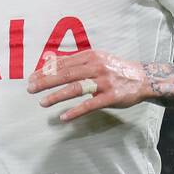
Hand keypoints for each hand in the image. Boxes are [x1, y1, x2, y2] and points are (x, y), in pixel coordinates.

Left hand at [26, 49, 147, 121]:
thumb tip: (52, 62)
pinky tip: (63, 117)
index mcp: (90, 56)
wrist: (143, 78)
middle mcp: (96, 66)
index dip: (46, 70)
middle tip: (30, 89)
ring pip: (76, 88)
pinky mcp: (111, 97)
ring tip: (42, 102)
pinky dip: (75, 111)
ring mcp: (103, 82)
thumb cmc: (115, 70)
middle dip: (45, 81)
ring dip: (57, 96)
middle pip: (66, 74)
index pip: (63, 63)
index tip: (32, 77)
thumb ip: (77, 61)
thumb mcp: (97, 59)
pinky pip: (90, 105)